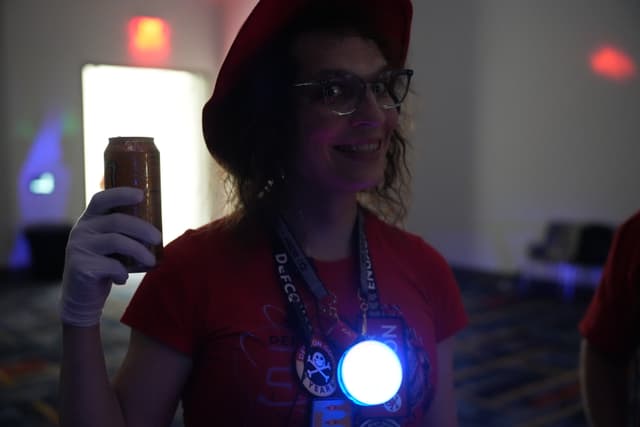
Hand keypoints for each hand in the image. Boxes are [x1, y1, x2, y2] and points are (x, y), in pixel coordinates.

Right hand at [60, 187, 161, 326]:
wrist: (81, 297)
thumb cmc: (103, 266)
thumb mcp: (111, 245)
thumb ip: (123, 233)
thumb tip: (156, 227)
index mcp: (89, 220)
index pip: (101, 199)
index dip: (121, 194)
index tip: (141, 194)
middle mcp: (81, 229)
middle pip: (116, 220)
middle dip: (142, 228)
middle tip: (158, 238)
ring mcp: (78, 247)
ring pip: (116, 241)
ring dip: (139, 251)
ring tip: (152, 261)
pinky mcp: (80, 266)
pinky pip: (111, 265)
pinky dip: (122, 272)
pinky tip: (123, 278)